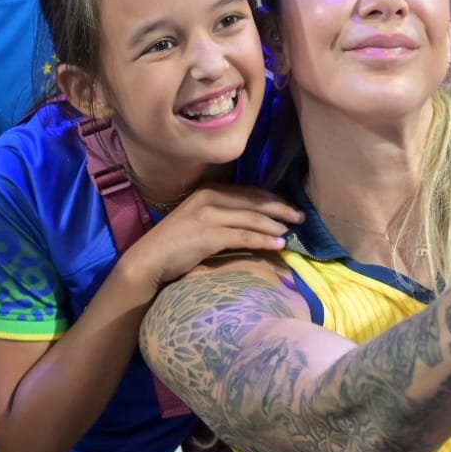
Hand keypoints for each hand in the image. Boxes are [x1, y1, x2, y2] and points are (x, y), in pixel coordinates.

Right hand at [119, 184, 299, 290]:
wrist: (148, 260)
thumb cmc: (175, 244)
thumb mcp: (200, 221)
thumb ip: (223, 216)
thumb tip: (256, 222)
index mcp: (209, 191)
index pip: (249, 192)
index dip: (273, 199)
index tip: (291, 208)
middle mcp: (209, 197)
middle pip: (255, 201)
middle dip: (281, 208)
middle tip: (301, 217)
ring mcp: (208, 215)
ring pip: (252, 218)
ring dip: (275, 225)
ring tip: (291, 233)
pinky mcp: (208, 235)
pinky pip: (244, 236)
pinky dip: (264, 240)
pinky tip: (278, 245)